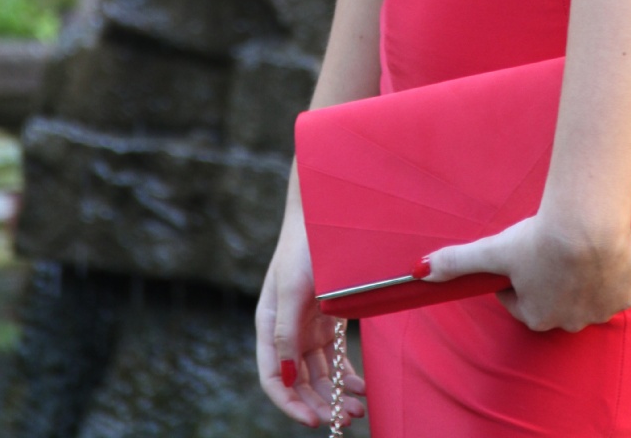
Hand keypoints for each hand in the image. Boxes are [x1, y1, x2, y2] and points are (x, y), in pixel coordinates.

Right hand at [256, 203, 366, 428]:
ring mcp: (307, 325)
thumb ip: (287, 331)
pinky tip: (361, 387)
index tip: (314, 422)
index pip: (273, 378)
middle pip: (298, 381)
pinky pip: (334, 357)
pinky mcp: (327, 319)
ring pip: (318, 374)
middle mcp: (286, 330)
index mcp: (269, 324)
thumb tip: (286, 377)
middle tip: (346, 419)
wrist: (326, 212)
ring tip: (359, 409)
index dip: (290, 404)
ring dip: (336, 394)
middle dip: (320, 404)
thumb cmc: (304, 246)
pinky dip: (347, 375)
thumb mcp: (292, 287)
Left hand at [422, 212, 630, 331]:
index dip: (517, 275)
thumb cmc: (538, 239)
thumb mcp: (493, 248)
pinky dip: (611, 274)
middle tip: (550, 246)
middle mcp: (568, 321)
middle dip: (550, 278)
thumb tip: (419, 271)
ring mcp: (599, 311)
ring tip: (577, 245)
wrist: (588, 225)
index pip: (520, 299)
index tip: (521, 254)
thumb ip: (457, 261)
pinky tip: (603, 251)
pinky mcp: (626, 296)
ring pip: (587, 295)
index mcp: (535, 315)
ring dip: (581, 277)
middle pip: (555, 300)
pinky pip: (617, 288)